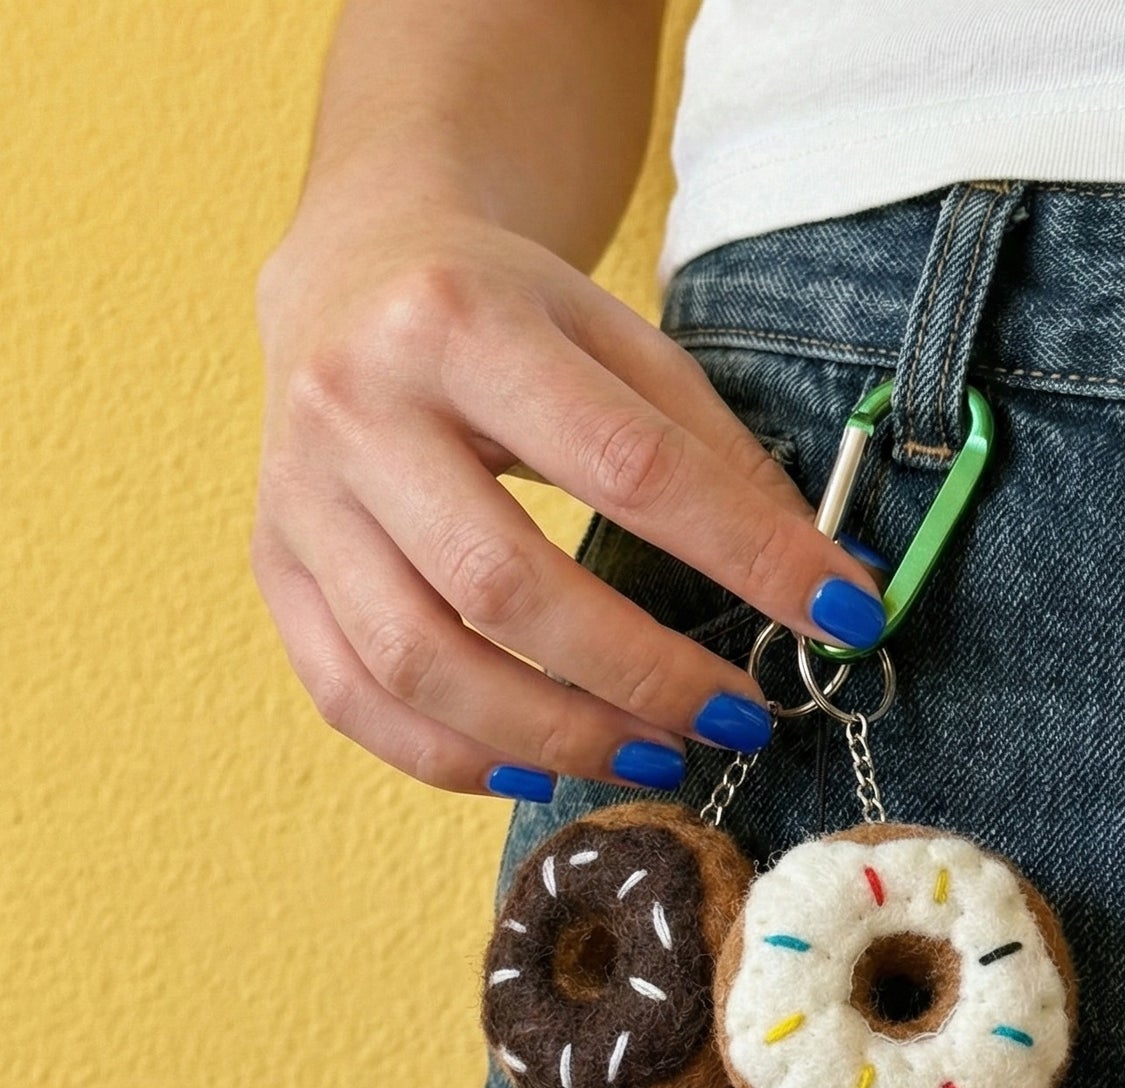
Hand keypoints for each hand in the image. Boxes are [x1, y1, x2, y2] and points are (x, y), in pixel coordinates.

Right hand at [250, 171, 886, 798]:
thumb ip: (708, 449)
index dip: (747, 555)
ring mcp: (299, 500)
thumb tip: (815, 580)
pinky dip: (454, 756)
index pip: (627, 465)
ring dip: (554, 734)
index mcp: (458, 321)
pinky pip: (354, 698)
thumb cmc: (500, 312)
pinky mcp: (273, 569)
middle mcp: (357, 410)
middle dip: (642, 673)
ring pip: (420, 663)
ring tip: (655, 754)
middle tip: (738, 714)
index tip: (841, 616)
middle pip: (506, 586)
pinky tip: (541, 766)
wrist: (348, 275)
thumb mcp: (616, 336)